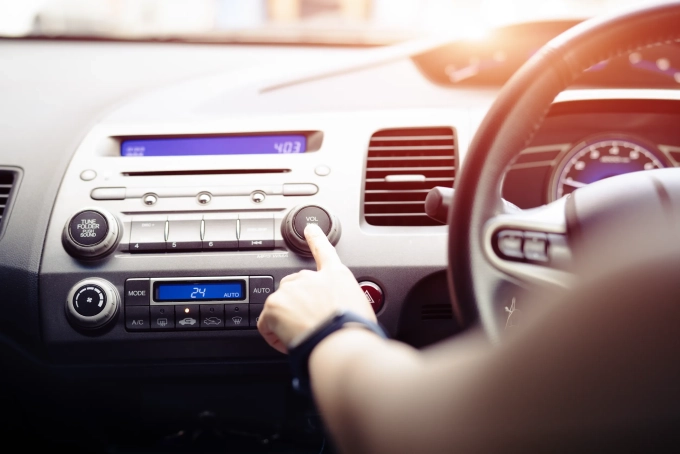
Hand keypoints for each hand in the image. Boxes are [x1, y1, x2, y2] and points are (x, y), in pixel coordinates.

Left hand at [257, 223, 375, 352]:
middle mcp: (310, 277)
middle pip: (295, 287)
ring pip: (281, 307)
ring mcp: (290, 289)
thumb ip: (345, 303)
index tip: (309, 228)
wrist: (340, 343)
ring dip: (288, 321)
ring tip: (305, 336)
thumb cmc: (353, 330)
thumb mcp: (360, 308)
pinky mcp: (274, 305)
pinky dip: (274, 335)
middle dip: (298, 305)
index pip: (323, 250)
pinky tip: (289, 342)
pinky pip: (267, 324)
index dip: (315, 238)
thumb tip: (338, 314)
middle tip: (310, 325)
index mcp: (335, 275)